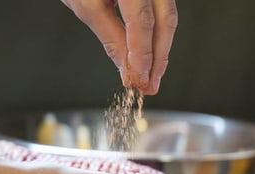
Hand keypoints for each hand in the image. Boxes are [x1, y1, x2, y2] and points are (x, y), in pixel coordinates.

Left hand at [62, 0, 177, 94]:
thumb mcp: (87, 5)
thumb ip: (110, 36)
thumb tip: (127, 68)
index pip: (141, 20)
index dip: (142, 53)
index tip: (139, 78)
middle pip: (165, 19)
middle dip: (159, 57)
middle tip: (150, 85)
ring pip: (168, 17)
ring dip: (161, 50)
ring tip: (151, 77)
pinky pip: (162, 11)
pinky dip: (157, 36)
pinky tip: (152, 56)